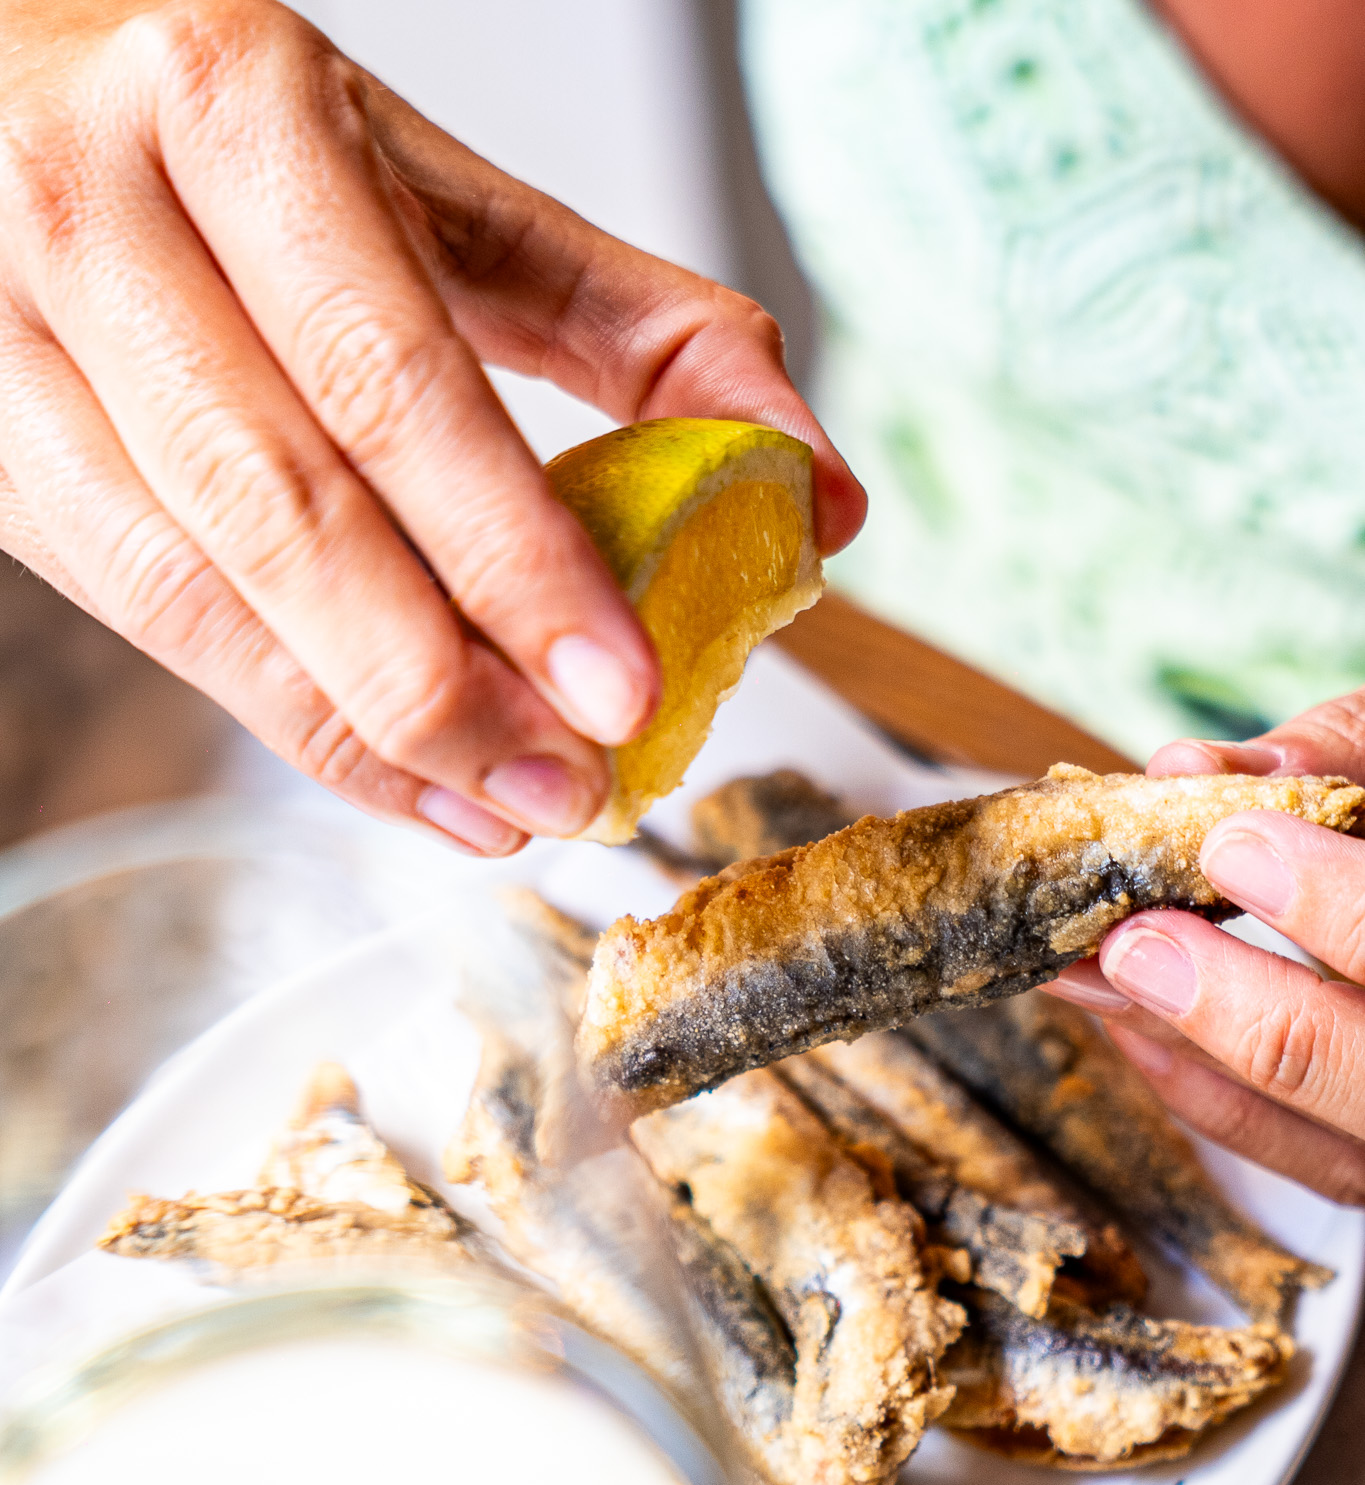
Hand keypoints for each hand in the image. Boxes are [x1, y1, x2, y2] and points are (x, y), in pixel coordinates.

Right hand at [0, 0, 863, 853]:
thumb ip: (633, 323)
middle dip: (446, 683)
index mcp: (234, 111)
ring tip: (504, 807)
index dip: (512, 556)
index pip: (393, 382)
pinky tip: (400, 777)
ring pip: (194, 593)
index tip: (622, 687)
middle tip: (573, 787)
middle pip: (285, 510)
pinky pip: (143, 622)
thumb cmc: (238, 143)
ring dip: (365, 737)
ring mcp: (6, 339)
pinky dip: (285, 721)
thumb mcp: (438, 187)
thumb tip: (807, 488)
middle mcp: (95, 215)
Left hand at [1050, 695, 1364, 1204]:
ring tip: (1089, 972)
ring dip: (1190, 1053)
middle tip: (1137, 942)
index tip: (1233, 846)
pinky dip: (1207, 1097)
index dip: (1340, 906)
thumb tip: (1190, 770)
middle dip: (1241, 1011)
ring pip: (1322, 1136)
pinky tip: (1129, 1024)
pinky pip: (1302, 1160)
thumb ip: (1337, 754)